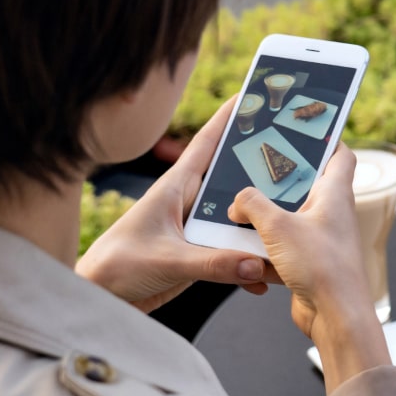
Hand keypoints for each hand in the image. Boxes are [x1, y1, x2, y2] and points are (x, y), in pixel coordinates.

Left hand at [77, 96, 278, 311]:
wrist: (100, 299)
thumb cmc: (116, 266)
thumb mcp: (167, 259)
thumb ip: (213, 262)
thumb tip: (255, 264)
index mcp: (175, 188)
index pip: (206, 143)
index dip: (228, 117)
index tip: (253, 95)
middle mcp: (188, 204)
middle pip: (233, 181)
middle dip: (261, 172)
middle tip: (296, 160)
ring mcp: (195, 231)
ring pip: (238, 222)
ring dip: (260, 228)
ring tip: (290, 229)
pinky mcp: (198, 256)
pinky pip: (233, 256)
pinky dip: (249, 266)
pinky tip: (264, 278)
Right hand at [228, 144, 389, 391]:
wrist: (335, 317)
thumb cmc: (321, 266)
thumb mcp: (277, 226)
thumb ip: (252, 205)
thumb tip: (237, 202)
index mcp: (335, 195)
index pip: (339, 155)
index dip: (325, 139)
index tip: (303, 130)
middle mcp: (332, 215)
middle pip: (307, 186)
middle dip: (280, 180)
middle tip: (254, 170)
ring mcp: (321, 241)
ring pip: (290, 220)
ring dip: (266, 218)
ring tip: (238, 209)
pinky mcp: (310, 265)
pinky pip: (283, 250)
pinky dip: (265, 250)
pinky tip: (243, 250)